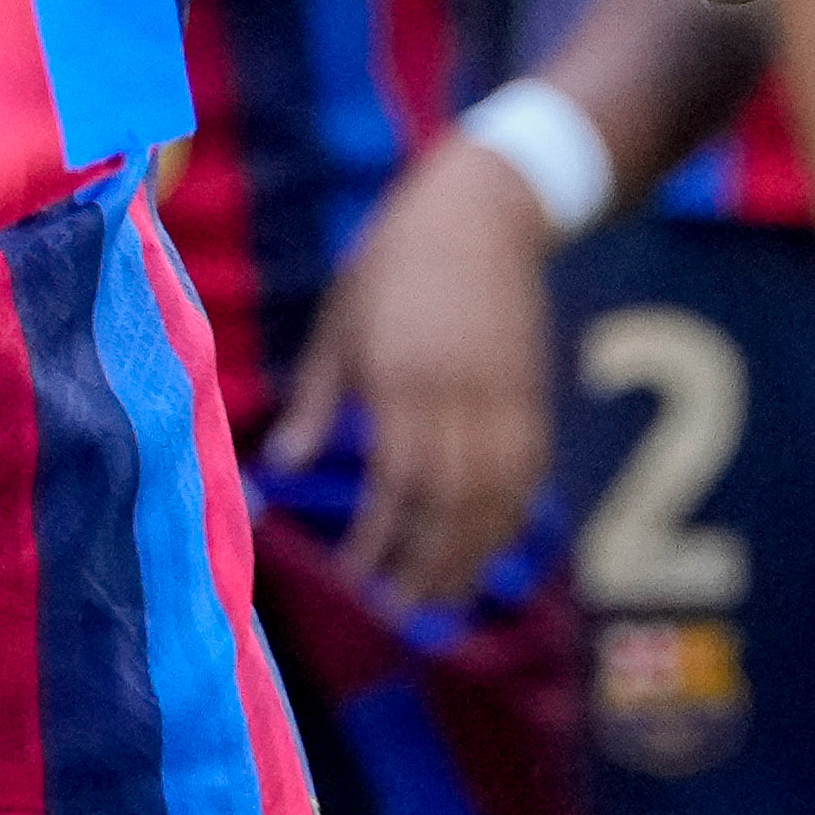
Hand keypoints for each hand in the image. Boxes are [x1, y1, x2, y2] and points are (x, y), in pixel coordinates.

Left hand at [266, 134, 557, 616]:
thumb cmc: (392, 261)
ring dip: (474, 552)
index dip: (380, 536)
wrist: (483, 207)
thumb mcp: (339, 321)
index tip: (356, 574)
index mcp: (403, 373)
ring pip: (498, 492)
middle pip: (453, 498)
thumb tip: (281, 468)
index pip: (397, 478)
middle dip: (429, 561)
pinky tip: (491, 545)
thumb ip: (316, 400)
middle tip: (403, 607)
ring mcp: (505, 391)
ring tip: (446, 596)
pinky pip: (529, 468)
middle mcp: (460, 390)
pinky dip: (512, 514)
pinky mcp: (533, 390)